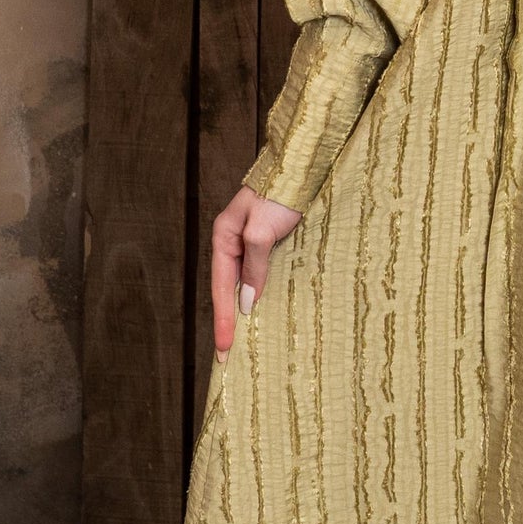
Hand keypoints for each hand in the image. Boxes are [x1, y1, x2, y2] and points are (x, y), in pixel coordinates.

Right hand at [210, 186, 303, 353]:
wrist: (302, 167)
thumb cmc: (280, 195)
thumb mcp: (262, 230)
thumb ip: (254, 266)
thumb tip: (247, 302)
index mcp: (224, 238)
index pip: (220, 289)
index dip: (224, 321)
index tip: (224, 350)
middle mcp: (233, 242)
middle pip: (227, 290)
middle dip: (229, 323)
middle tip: (229, 356)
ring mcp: (251, 243)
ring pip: (244, 284)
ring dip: (244, 312)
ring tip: (245, 342)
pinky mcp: (270, 242)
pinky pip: (260, 275)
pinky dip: (260, 295)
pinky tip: (265, 310)